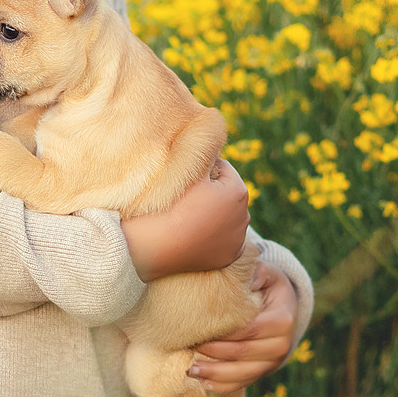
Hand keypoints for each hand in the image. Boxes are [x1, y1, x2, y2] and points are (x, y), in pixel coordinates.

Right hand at [122, 162, 250, 281]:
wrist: (153, 247)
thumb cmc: (169, 205)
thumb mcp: (187, 170)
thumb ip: (203, 153)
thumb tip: (209, 138)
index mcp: (238, 191)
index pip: (222, 168)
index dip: (202, 170)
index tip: (184, 178)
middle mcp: (244, 216)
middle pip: (226, 192)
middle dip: (211, 191)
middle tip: (185, 197)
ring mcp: (237, 240)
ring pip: (226, 216)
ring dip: (213, 212)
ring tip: (188, 215)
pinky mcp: (228, 257)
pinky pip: (224, 238)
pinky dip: (214, 234)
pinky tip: (197, 232)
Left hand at [190, 263, 296, 393]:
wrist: (285, 306)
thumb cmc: (268, 286)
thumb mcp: (266, 273)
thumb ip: (254, 272)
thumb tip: (244, 279)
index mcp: (282, 319)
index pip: (249, 331)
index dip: (224, 335)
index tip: (199, 333)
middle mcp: (281, 345)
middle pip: (244, 354)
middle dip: (215, 355)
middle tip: (189, 351)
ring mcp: (274, 362)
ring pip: (243, 374)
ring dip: (215, 375)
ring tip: (191, 371)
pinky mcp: (265, 371)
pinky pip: (244, 383)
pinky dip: (224, 386)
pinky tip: (204, 383)